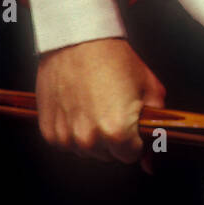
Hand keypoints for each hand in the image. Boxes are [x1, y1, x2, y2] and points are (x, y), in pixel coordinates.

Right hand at [35, 37, 165, 165]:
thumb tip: (150, 163)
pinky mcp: (48, 130)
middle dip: (115, 139)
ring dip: (93, 136)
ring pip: (87, 151)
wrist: (78, 40)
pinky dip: (73, 131)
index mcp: (117, 132)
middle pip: (108, 156)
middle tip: (113, 109)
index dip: (135, 140)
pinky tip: (79, 108)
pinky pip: (66, 143)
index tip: (132, 124)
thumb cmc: (116, 60)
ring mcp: (65, 136)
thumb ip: (156, 129)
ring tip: (95, 106)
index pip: (131, 156)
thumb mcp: (151, 91)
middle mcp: (89, 139)